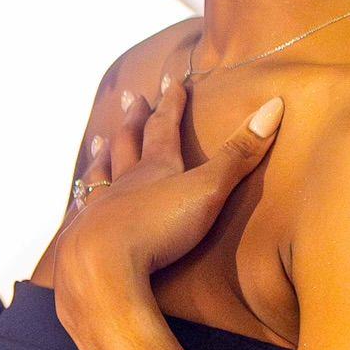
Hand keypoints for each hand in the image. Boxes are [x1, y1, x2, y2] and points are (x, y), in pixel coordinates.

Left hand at [48, 77, 283, 292]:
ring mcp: (98, 209)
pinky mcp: (83, 238)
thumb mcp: (208, 189)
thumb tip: (274, 106)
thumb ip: (238, 154)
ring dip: (101, 156)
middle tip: (132, 98)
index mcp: (154, 168)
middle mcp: (122, 183)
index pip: (164, 128)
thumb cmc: (158, 227)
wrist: (103, 267)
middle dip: (133, 120)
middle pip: (127, 144)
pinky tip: (75, 203)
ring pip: (99, 174)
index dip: (171, 104)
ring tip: (97, 141)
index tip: (171, 82)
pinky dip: (79, 202)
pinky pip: (79, 212)